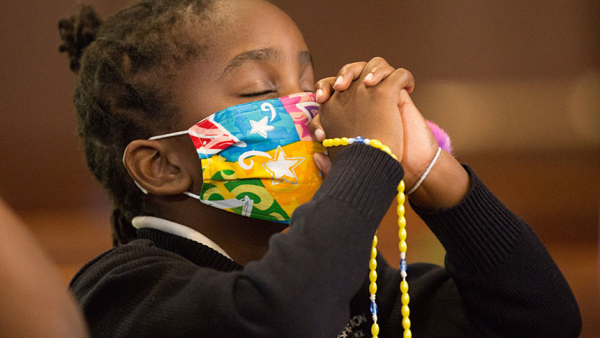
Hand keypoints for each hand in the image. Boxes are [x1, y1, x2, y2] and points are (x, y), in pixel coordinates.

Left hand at [311, 58, 469, 209]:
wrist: (408, 168)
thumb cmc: (376, 165)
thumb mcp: (349, 165)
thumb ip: (330, 164)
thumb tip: (316, 157)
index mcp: (343, 110)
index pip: (327, 89)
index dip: (322, 91)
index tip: (321, 102)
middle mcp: (360, 98)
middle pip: (347, 72)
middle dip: (342, 75)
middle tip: (340, 87)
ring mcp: (380, 94)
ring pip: (371, 66)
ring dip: (367, 70)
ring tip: (368, 84)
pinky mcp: (400, 94)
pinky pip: (397, 74)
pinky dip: (394, 75)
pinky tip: (390, 86)